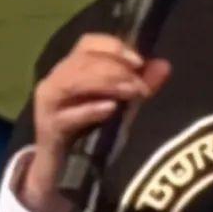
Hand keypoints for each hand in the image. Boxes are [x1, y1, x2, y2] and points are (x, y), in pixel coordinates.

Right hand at [20, 34, 171, 211]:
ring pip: (71, 82)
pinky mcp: (49, 128)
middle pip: (82, 60)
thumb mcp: (117, 103)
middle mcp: (56, 78)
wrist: (61, 168)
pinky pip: (67, 116)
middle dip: (115, 68)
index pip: (88, 43)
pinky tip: (110, 109)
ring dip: (104, 83)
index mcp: (72, 66)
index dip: (114, 46)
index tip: (139, 61)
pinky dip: (89, 110)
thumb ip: (140, 83)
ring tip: (130, 92)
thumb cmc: (89, 128)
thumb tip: (164, 66)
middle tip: (141, 85)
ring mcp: (48, 103)